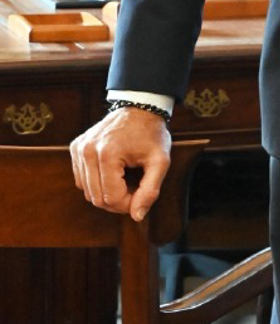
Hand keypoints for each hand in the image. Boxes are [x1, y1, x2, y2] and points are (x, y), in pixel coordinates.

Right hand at [70, 107, 171, 221]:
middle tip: (135, 187)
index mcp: (107, 154)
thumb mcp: (160, 161)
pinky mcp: (76, 147)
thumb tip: (137, 216)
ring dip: (107, 192)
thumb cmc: (152, 134)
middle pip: (97, 198)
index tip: (142, 192)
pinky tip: (112, 172)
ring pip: (88, 192)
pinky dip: (97, 182)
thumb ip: (151, 190)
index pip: (111, 198)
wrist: (139, 107)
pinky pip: (82, 180)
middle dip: (118, 201)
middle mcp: (88, 151)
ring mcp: (79, 148)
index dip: (129, 203)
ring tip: (125, 178)